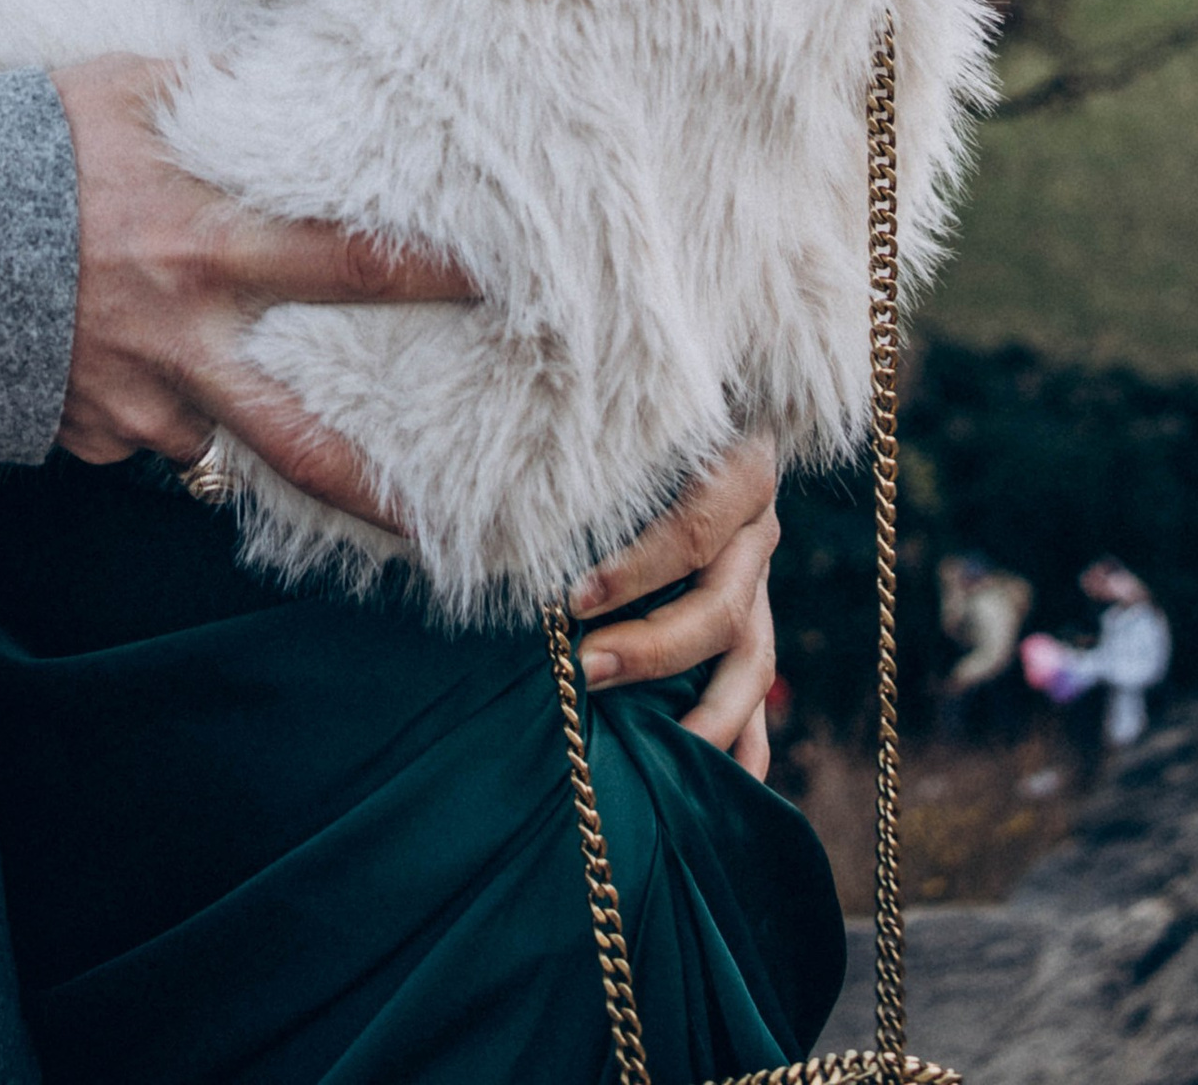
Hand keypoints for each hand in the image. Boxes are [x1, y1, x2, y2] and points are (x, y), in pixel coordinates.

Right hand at [52, 55, 476, 527]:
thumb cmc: (20, 145)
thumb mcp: (122, 88)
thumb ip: (208, 91)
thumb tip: (279, 79)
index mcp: (206, 247)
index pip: (347, 266)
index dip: (427, 277)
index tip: (498, 287)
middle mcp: (183, 342)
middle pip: (302, 442)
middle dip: (378, 494)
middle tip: (445, 529)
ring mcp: (131, 402)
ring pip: (213, 439)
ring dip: (234, 425)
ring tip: (266, 431)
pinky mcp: (80, 433)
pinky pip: (135, 434)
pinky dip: (146, 410)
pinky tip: (122, 364)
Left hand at [568, 434, 781, 777]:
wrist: (716, 404)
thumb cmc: (628, 422)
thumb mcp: (612, 430)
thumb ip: (554, 466)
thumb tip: (435, 512)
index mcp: (734, 468)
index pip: (692, 528)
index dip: (635, 570)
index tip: (571, 600)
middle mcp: (756, 529)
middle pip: (721, 604)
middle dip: (653, 647)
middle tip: (585, 670)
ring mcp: (762, 582)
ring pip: (753, 659)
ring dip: (706, 714)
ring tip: (657, 757)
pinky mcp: (756, 623)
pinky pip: (762, 694)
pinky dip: (746, 744)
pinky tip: (722, 792)